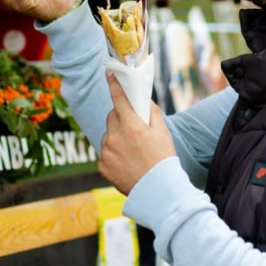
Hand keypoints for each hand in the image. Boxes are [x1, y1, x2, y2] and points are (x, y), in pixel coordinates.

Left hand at [98, 70, 175, 195]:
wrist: (158, 192)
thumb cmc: (163, 160)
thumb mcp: (162, 132)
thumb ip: (151, 112)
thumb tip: (142, 98)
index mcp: (132, 126)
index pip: (119, 99)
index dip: (114, 84)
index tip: (109, 72)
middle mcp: (115, 137)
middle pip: (112, 116)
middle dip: (120, 117)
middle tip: (133, 126)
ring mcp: (107, 152)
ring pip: (108, 134)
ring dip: (116, 135)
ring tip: (132, 149)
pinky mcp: (102, 166)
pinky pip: (105, 151)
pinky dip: (113, 152)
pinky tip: (126, 161)